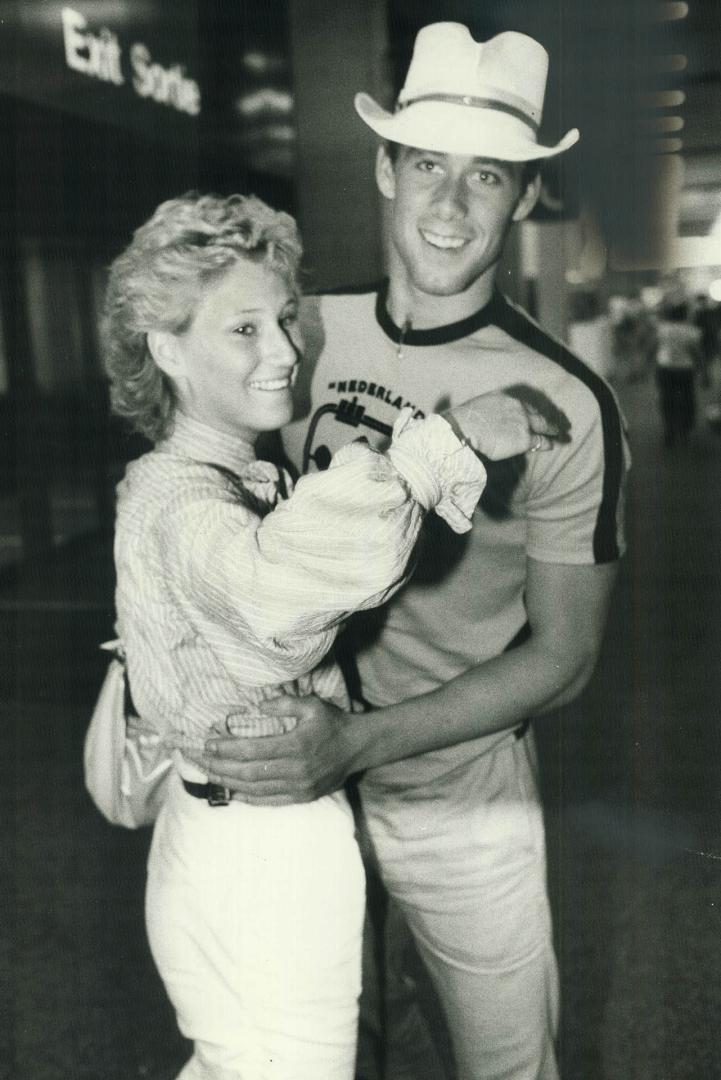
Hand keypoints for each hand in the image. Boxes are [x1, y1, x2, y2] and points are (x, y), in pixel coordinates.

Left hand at [201, 695, 353, 805]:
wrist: (358, 747)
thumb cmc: (332, 723)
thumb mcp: (311, 705)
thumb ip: (283, 703)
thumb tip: (257, 706)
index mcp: (295, 745)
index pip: (251, 750)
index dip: (226, 748)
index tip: (209, 743)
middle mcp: (296, 769)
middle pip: (248, 772)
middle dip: (221, 766)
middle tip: (201, 760)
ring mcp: (299, 787)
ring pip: (255, 789)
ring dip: (229, 782)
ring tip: (211, 774)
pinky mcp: (302, 797)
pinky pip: (269, 801)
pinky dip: (248, 797)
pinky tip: (232, 792)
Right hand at [447, 387, 565, 459]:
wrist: (466, 428)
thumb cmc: (464, 421)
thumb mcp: (478, 409)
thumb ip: (489, 412)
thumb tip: (488, 421)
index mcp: (506, 398)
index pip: (523, 405)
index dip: (531, 411)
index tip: (535, 413)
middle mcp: (518, 407)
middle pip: (536, 413)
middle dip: (546, 418)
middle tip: (555, 422)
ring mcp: (523, 422)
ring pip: (543, 425)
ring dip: (552, 429)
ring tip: (560, 433)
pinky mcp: (524, 438)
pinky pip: (541, 441)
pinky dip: (548, 443)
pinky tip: (554, 445)